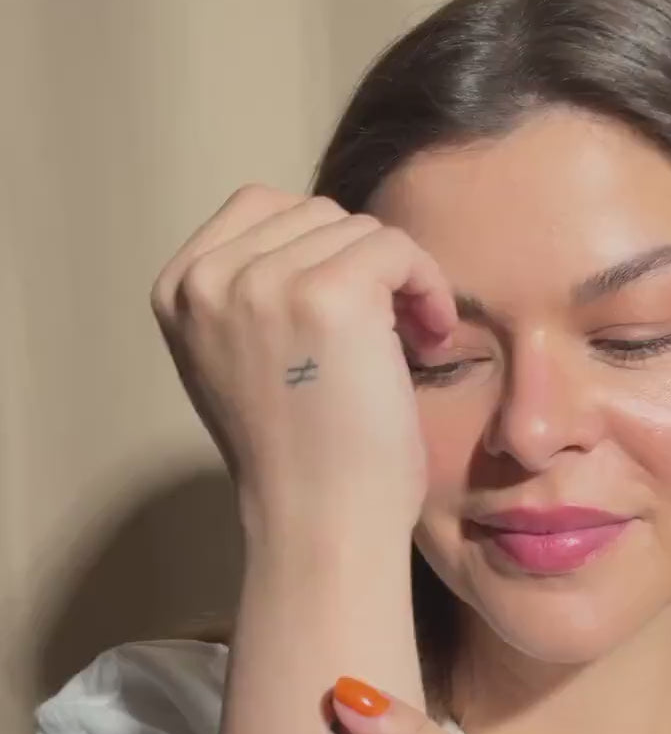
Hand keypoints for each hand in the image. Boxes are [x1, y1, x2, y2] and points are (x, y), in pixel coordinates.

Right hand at [150, 184, 456, 532]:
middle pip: (311, 213)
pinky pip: (396, 247)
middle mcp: (207, 280)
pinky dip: (428, 285)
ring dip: (398, 279)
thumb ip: (247, 293)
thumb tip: (307, 234)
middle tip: (390, 330)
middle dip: (360, 264)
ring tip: (408, 343)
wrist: (319, 525)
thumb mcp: (234, 359)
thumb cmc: (297, 458)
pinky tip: (430, 337)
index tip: (351, 306)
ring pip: (357, 229)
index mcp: (176, 290)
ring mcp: (262, 284)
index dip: (318, 247)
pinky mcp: (328, 295)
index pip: (258, 208)